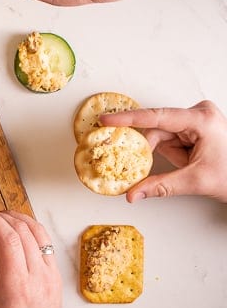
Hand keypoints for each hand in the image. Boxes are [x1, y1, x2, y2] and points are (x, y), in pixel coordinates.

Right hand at [0, 206, 89, 307]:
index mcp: (17, 288)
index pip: (9, 239)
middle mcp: (39, 279)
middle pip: (21, 229)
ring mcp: (51, 277)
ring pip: (36, 231)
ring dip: (13, 218)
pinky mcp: (55, 277)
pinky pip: (44, 241)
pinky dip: (27, 228)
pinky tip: (11, 230)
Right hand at [99, 100, 226, 202]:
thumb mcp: (195, 181)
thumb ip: (160, 186)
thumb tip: (133, 193)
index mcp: (201, 120)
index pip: (156, 117)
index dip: (128, 119)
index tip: (106, 120)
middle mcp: (198, 114)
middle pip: (158, 130)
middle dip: (156, 151)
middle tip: (150, 164)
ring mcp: (196, 121)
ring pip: (162, 136)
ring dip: (168, 155)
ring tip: (188, 166)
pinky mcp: (194, 128)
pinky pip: (170, 139)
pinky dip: (172, 154)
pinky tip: (186, 162)